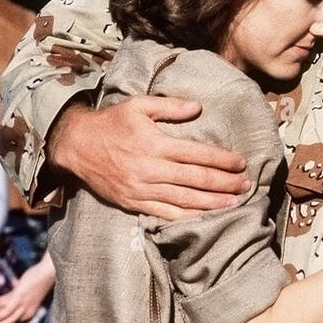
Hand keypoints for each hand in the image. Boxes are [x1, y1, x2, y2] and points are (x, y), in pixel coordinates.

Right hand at [0, 253, 55, 322]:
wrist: (50, 271)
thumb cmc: (36, 280)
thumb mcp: (25, 293)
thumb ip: (14, 300)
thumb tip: (0, 304)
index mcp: (27, 314)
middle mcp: (26, 313)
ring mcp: (23, 306)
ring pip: (5, 320)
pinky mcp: (20, 297)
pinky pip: (7, 311)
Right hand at [49, 97, 249, 219]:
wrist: (76, 146)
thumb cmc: (111, 122)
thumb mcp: (138, 105)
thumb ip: (169, 105)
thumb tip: (198, 107)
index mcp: (155, 144)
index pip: (197, 154)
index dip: (222, 160)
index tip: (241, 163)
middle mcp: (150, 169)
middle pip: (195, 179)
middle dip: (224, 183)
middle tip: (246, 185)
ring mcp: (141, 189)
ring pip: (184, 200)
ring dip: (212, 203)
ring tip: (235, 203)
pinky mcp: (133, 203)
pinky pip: (164, 213)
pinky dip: (187, 217)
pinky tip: (205, 217)